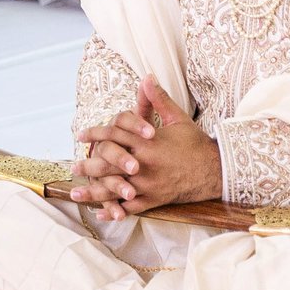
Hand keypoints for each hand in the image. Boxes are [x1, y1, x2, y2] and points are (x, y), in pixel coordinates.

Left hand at [69, 77, 222, 219]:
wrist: (215, 170)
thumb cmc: (194, 143)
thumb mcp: (177, 118)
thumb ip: (157, 99)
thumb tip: (146, 76)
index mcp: (147, 143)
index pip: (114, 136)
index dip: (95, 135)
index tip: (81, 135)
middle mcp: (144, 164)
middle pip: (108, 165)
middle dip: (88, 166)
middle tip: (73, 166)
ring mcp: (148, 185)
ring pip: (115, 190)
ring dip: (94, 192)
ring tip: (76, 194)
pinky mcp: (155, 200)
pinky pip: (130, 208)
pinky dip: (115, 211)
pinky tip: (101, 214)